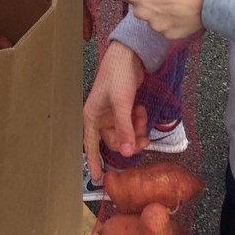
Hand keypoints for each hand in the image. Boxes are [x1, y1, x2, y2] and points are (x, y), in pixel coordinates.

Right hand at [83, 42, 148, 174]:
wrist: (129, 55)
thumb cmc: (118, 76)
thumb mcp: (122, 105)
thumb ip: (124, 130)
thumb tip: (126, 153)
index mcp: (92, 116)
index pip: (90, 145)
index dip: (93, 162)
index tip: (98, 179)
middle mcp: (100, 117)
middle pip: (115, 141)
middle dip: (130, 140)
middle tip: (144, 140)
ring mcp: (112, 113)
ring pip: (126, 133)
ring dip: (137, 128)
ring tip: (142, 116)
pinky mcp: (123, 108)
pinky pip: (131, 124)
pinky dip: (138, 119)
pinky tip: (140, 108)